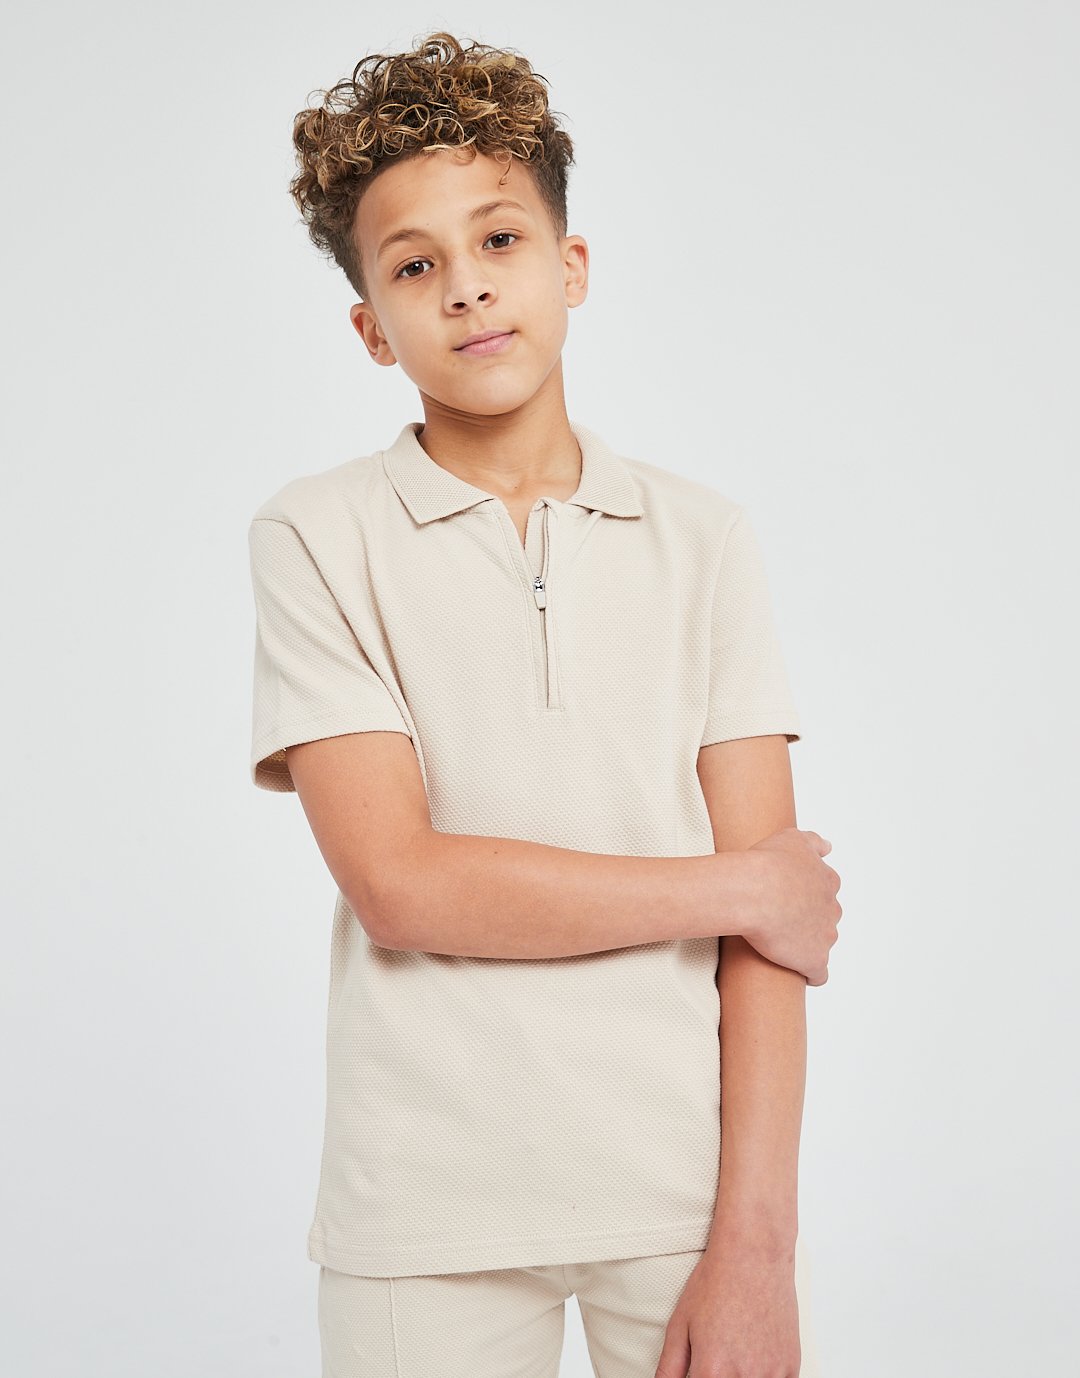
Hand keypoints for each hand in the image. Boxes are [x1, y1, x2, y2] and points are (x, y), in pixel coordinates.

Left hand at [654, 1235, 802, 1377]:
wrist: (754, 1253)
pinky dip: (765, 1375)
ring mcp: (771, 1374)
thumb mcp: (680, 1324)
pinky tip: (755, 1354)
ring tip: (735, 1352)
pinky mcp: (792, 1367)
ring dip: (743, 1377)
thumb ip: (669, 1367)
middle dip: (719, 1377)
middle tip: (719, 1357)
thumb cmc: (715, 1282)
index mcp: (712, 1371)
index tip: (700, 1371)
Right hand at [740, 829, 840, 985]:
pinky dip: (810, 974)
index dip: (806, 896)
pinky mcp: (814, 960)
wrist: (756, 892)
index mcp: (827, 881)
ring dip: (805, 944)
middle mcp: (832, 909)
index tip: (787, 899)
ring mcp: (825, 936)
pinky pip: (819, 974)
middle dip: (807, 919)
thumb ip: (813, 842)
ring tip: (781, 945)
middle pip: (824, 917)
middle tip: (779, 919)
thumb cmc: (769, 863)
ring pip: (821, 943)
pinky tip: (798, 972)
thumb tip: (828, 847)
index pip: (825, 891)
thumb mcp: (793, 838)